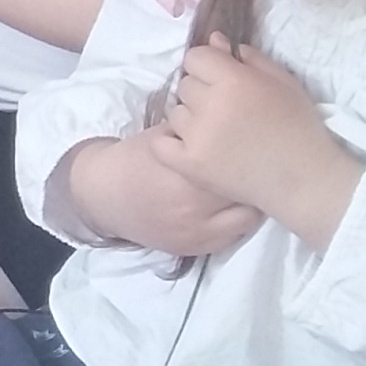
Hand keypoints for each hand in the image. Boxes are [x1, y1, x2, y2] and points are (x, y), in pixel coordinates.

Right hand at [62, 131, 265, 257]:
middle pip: (249, 191)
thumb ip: (199, 131)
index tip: (260, 143)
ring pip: (249, 217)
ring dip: (253, 201)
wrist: (102, 195)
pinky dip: (239, 221)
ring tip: (253, 186)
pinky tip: (236, 207)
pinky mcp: (194, 248)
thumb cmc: (134, 158)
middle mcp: (195, 207)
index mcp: (188, 174)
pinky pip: (233, 237)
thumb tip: (235, 117)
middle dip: (258, 177)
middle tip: (264, 163)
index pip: (240, 163)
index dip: (254, 150)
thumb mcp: (164, 134)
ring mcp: (196, 233)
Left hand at [150, 40, 361, 239]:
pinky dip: (170, 142)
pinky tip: (192, 145)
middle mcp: (211, 105)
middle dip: (202, 92)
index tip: (222, 80)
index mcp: (234, 81)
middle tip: (225, 110)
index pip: (195, 57)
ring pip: (175, 113)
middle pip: (185, 85)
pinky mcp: (189, 164)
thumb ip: (248, 58)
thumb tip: (214, 39)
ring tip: (217, 132)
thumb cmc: (298, 126)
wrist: (304, 178)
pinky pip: (159, 143)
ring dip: (191, 118)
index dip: (208, 66)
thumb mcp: (282, 82)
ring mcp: (197, 136)